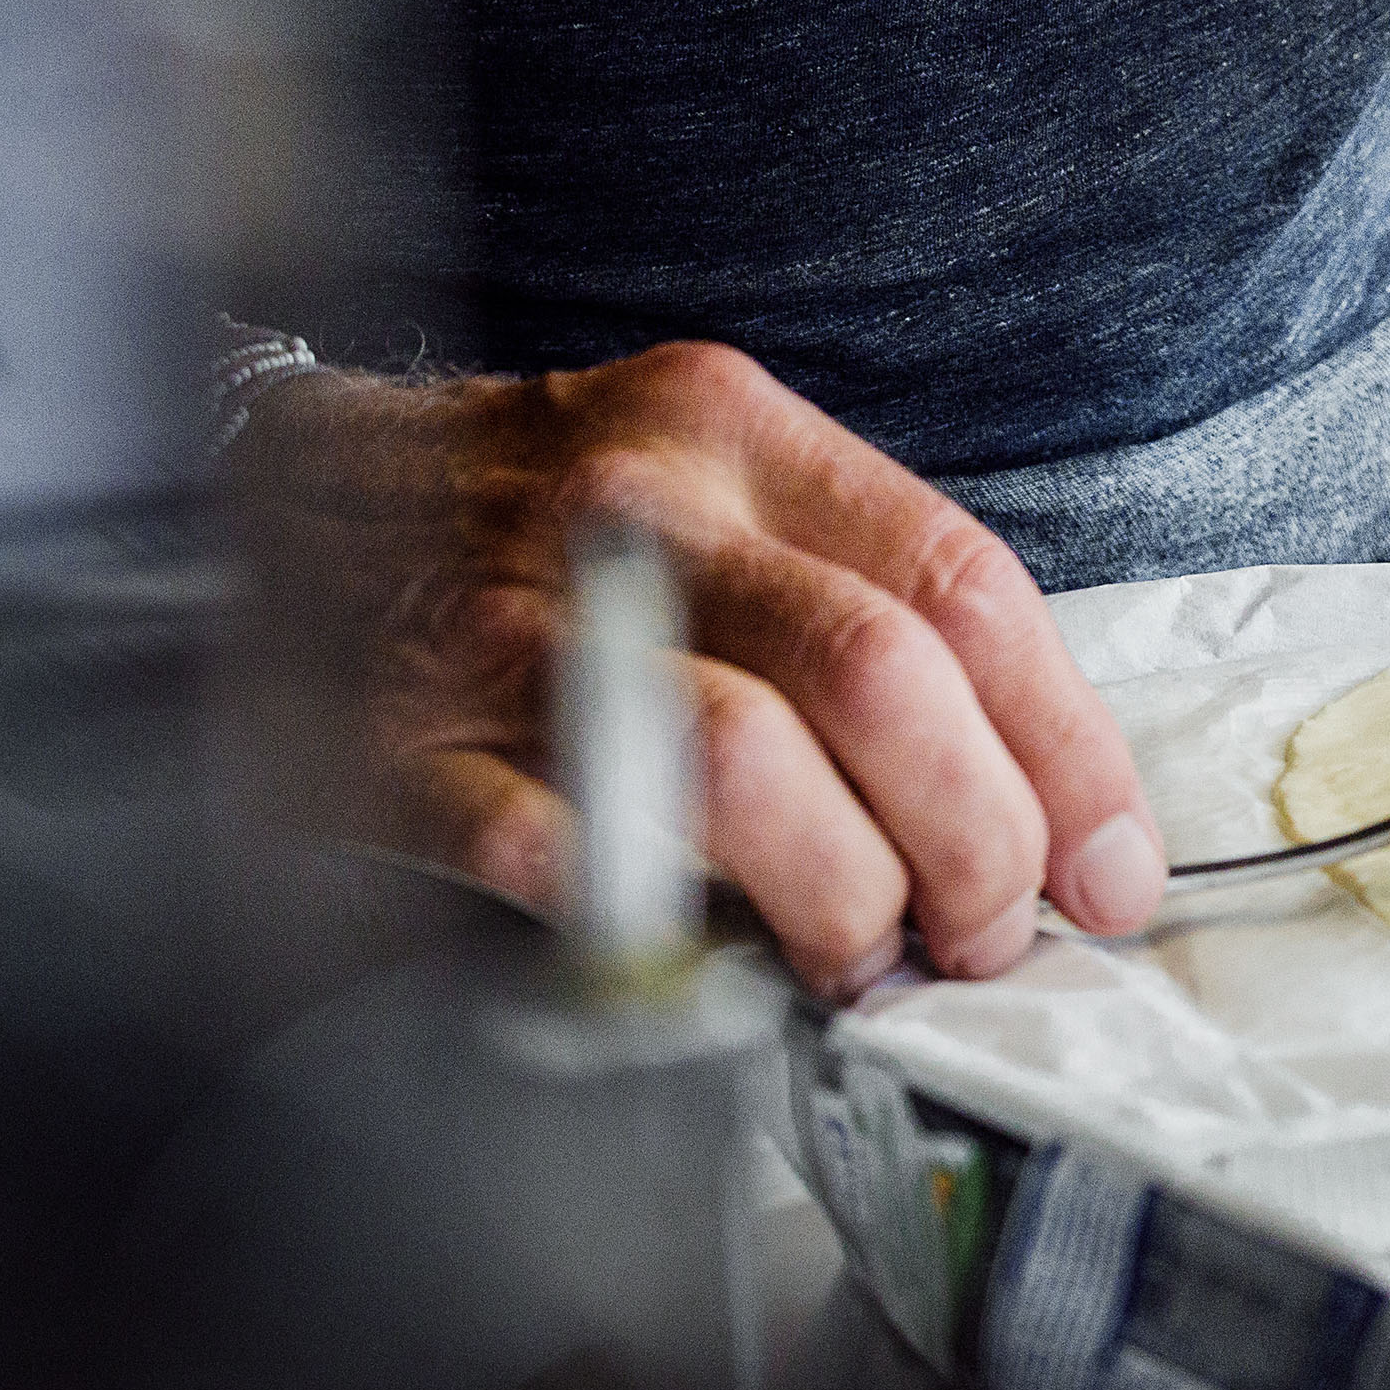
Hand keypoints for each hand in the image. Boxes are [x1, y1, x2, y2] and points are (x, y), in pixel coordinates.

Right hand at [229, 342, 1165, 992]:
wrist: (281, 495)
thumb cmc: (548, 517)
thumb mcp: (720, 490)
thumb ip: (868, 607)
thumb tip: (1041, 793)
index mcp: (738, 436)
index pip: (962, 589)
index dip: (1065, 749)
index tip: (1108, 865)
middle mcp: (636, 512)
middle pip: (875, 677)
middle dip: (973, 838)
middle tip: (986, 930)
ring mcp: (510, 624)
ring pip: (739, 761)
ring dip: (840, 891)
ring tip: (865, 953)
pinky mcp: (393, 742)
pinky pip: (544, 841)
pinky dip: (641, 911)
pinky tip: (691, 943)